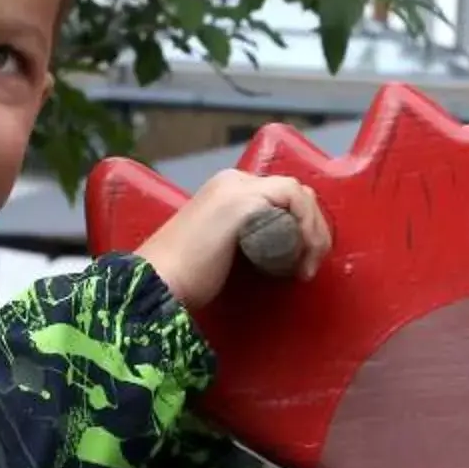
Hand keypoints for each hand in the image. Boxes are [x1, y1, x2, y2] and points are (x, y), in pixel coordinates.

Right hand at [134, 170, 329, 307]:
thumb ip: (247, 242)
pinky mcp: (242, 202)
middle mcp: (231, 181)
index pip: (280, 196)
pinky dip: (306, 228)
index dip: (301, 227)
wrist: (155, 286)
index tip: (300, 266)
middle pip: (293, 192)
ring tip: (307, 265)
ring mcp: (237, 189)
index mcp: (224, 191)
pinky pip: (293, 200)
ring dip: (313, 231)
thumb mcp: (222, 252)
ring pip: (298, 194)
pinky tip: (300, 257)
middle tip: (309, 266)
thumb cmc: (182, 281)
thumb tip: (281, 254)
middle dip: (312, 228)